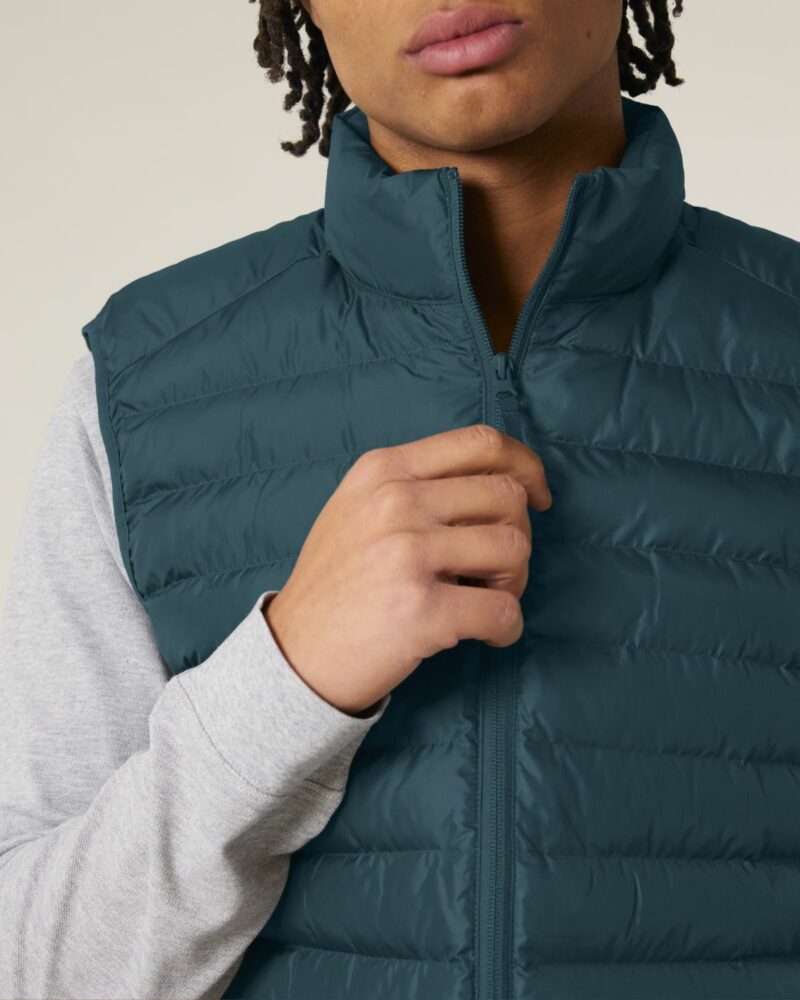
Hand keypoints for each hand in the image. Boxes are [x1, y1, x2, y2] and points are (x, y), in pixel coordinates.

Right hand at [264, 423, 551, 715]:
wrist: (295, 653)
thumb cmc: (337, 583)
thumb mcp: (358, 508)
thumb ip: (416, 483)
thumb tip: (502, 481)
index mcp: (383, 470)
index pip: (480, 442)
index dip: (525, 465)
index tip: (537, 495)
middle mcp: (395, 502)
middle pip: (507, 497)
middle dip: (517, 536)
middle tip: (496, 572)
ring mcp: (408, 554)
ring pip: (514, 548)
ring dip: (514, 582)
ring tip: (485, 601)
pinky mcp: (422, 610)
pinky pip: (504, 611)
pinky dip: (507, 628)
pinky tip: (487, 636)